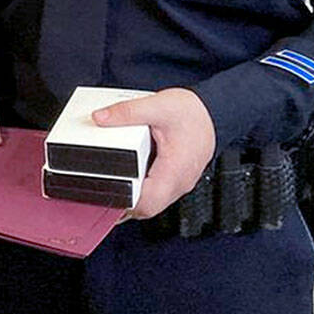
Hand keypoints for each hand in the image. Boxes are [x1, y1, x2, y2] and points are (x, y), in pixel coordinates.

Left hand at [92, 87, 215, 218]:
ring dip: (133, 194)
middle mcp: (179, 182)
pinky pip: (157, 190)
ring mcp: (179, 182)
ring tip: (113, 178)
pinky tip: (130, 172)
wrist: (214, 111)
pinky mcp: (177, 177)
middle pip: (147, 207)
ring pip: (152, 201)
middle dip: (123, 200)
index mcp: (174, 170)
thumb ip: (127, 112)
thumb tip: (100, 118)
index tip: (105, 191)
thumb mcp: (157, 106)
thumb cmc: (193, 113)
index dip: (124, 203)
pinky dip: (142, 186)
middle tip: (102, 185)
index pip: (147, 204)